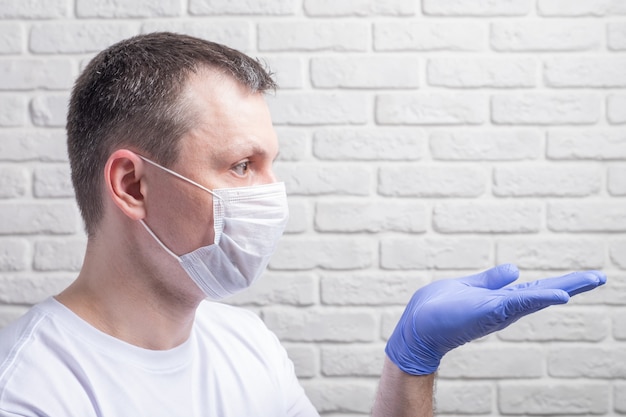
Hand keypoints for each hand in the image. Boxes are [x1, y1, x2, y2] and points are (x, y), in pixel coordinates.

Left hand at [385, 264, 606, 374]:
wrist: (418, 324)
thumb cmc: (440, 307)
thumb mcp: (471, 286)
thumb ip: (492, 279)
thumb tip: (515, 269)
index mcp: (502, 299)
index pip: (537, 289)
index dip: (561, 283)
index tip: (588, 277)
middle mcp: (505, 307)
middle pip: (544, 293)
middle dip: (573, 285)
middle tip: (601, 277)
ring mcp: (499, 310)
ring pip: (537, 297)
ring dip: (564, 288)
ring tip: (591, 280)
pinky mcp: (489, 311)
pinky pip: (519, 303)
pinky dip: (539, 299)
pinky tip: (560, 296)